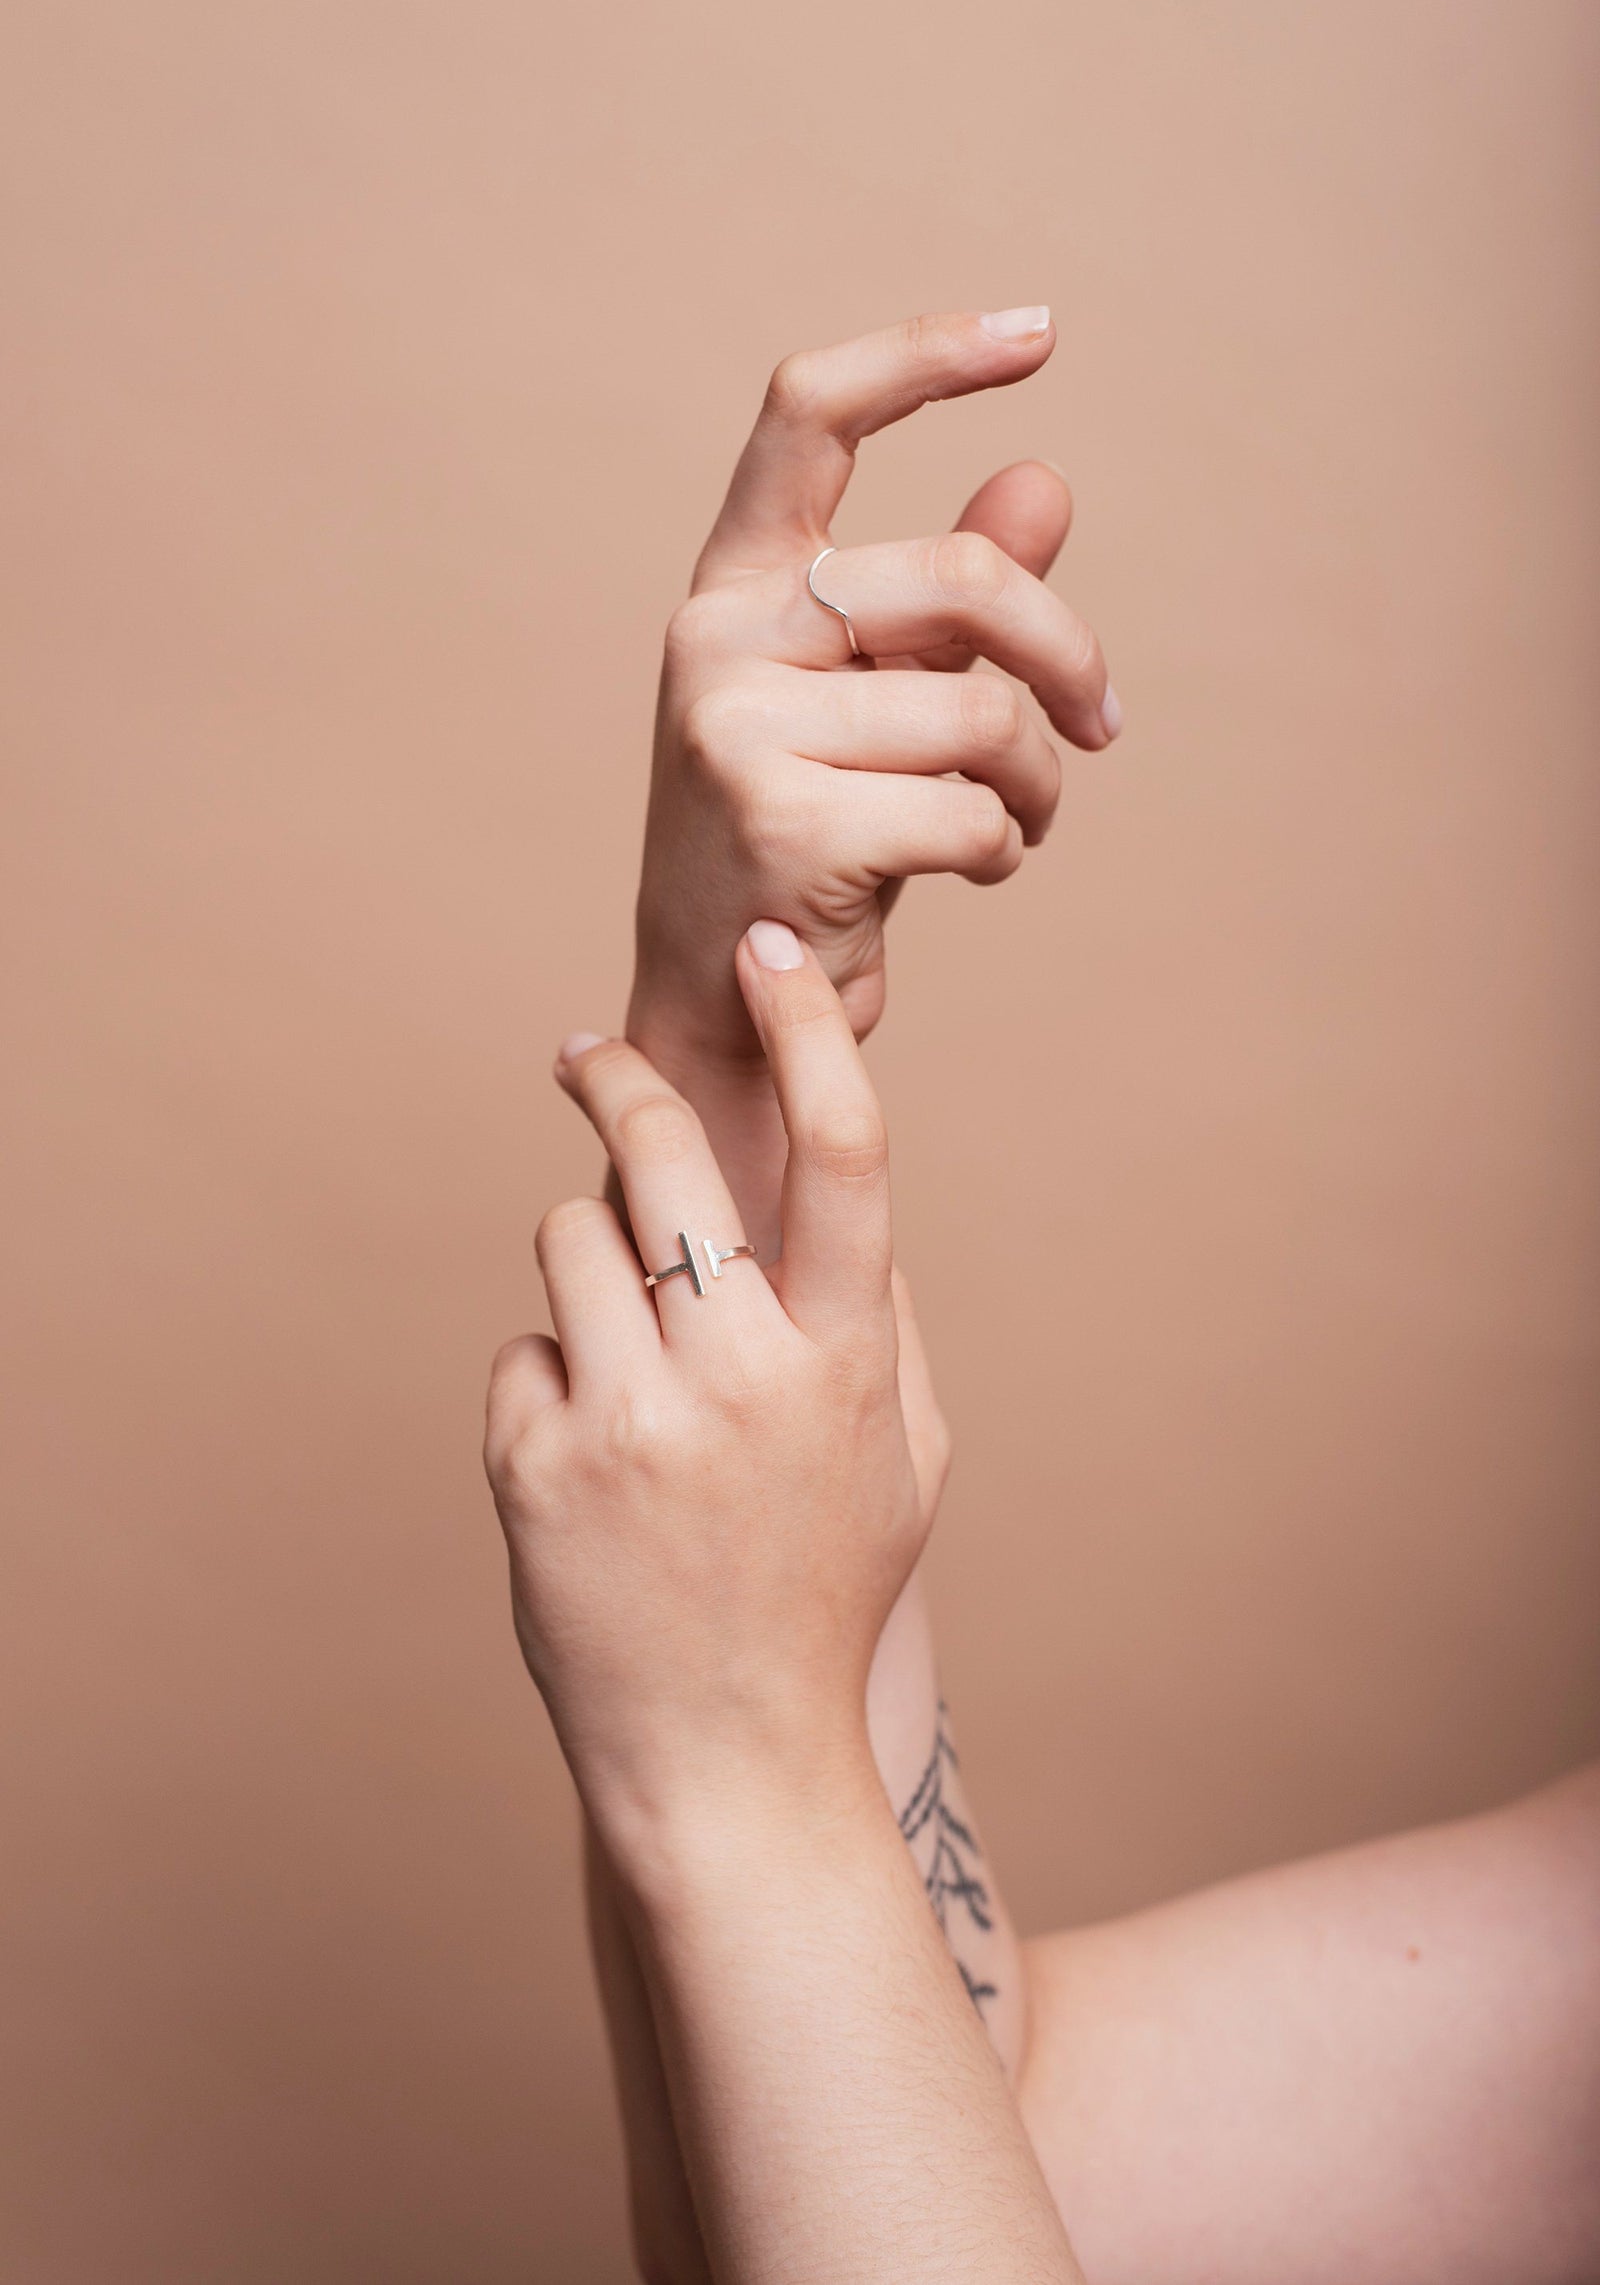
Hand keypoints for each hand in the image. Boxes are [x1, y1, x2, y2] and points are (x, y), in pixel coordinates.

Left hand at [484, 921, 942, 1856]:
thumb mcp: (902, 1459)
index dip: (810, 1032)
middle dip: (622, 1079)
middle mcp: (745, 1376)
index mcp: (848, 1361)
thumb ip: (874, 1320)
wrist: (728, 1758)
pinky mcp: (536, 1465)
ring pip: (572, 1233)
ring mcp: (633, 1421)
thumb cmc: (823, 1593)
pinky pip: (526, 1345)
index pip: (846, 1153)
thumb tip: (830, 1189)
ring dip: (588, 1264)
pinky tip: (588, 1463)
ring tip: (621, 1357)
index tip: (767, 953)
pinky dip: (550, 1380)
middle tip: (587, 1054)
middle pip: (672, 1154)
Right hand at [629, 305, 1117, 1077]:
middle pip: (958, 575)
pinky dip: (1005, 846)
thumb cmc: (806, 837)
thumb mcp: (875, 702)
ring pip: (980, 712)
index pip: (810, 415)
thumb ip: (949, 606)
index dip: (924, 355)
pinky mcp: (781, 823)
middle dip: (1065, 656)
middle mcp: (717, 639)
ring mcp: (736, 729)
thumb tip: (1047, 480)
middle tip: (1102, 727)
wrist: (725, 1003)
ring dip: (1037, 780)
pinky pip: (969, 808)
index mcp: (733, 586)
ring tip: (1016, 820)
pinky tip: (971, 870)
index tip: (1039, 331)